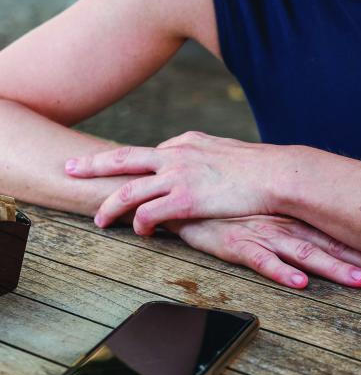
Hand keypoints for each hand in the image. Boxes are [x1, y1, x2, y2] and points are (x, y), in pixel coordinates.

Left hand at [65, 132, 284, 233]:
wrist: (276, 173)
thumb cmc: (259, 167)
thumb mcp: (227, 153)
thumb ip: (207, 157)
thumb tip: (204, 167)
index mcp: (186, 141)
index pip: (150, 153)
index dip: (132, 166)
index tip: (119, 173)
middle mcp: (176, 154)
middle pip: (123, 157)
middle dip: (93, 164)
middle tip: (70, 168)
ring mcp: (178, 175)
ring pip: (129, 190)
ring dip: (110, 206)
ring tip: (99, 221)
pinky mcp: (185, 198)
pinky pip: (150, 214)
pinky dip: (140, 224)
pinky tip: (141, 233)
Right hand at [167, 214, 360, 288]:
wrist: (186, 191)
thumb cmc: (228, 201)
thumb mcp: (264, 206)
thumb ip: (291, 213)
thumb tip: (323, 219)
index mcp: (294, 213)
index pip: (337, 229)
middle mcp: (284, 221)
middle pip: (330, 242)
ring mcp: (262, 232)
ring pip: (304, 252)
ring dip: (332, 267)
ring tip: (359, 281)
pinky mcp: (235, 244)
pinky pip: (261, 260)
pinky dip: (280, 272)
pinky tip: (299, 283)